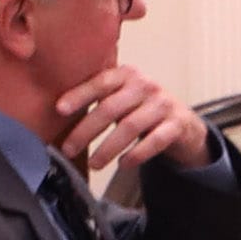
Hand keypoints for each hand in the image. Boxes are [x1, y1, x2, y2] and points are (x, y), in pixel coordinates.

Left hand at [53, 61, 209, 180]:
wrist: (183, 121)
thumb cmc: (142, 109)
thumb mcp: (122, 96)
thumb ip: (99, 97)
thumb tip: (57, 112)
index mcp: (127, 75)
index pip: (100, 83)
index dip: (79, 95)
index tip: (59, 109)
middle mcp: (146, 86)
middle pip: (110, 108)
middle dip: (86, 131)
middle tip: (68, 149)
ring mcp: (163, 105)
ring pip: (130, 127)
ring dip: (108, 148)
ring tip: (94, 164)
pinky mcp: (177, 125)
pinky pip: (155, 141)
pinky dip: (137, 154)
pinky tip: (123, 164)